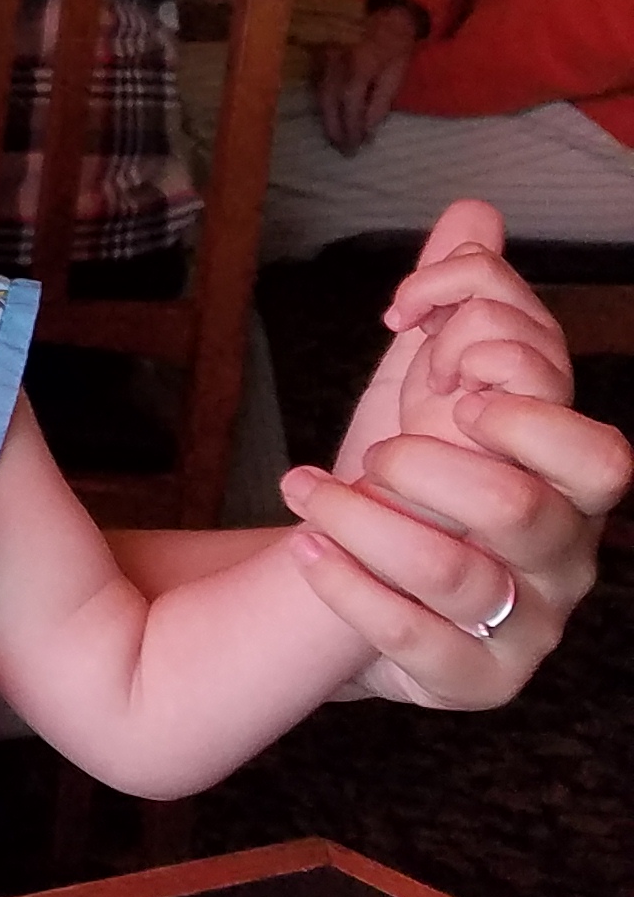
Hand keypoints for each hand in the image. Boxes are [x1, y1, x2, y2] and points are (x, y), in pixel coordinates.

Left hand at [284, 203, 624, 707]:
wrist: (383, 589)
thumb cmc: (422, 477)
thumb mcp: (436, 383)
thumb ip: (465, 302)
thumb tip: (474, 215)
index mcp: (576, 483)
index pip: (596, 449)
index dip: (516, 401)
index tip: (428, 361)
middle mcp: (567, 557)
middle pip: (530, 510)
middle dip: (438, 465)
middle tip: (378, 444)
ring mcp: (527, 627)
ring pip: (459, 575)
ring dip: (364, 519)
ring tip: (301, 485)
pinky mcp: (473, 682)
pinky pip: (418, 642)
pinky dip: (349, 585)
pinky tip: (303, 543)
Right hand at [315, 2, 423, 154]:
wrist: (385, 14)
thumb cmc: (395, 45)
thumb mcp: (397, 73)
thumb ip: (381, 101)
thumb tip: (367, 127)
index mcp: (358, 66)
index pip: (350, 104)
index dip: (351, 127)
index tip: (356, 146)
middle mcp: (336, 63)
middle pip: (328, 102)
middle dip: (335, 128)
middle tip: (342, 149)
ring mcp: (324, 59)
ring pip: (319, 95)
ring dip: (326, 119)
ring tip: (334, 138)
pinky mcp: (320, 57)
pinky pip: (316, 86)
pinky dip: (322, 104)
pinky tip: (328, 116)